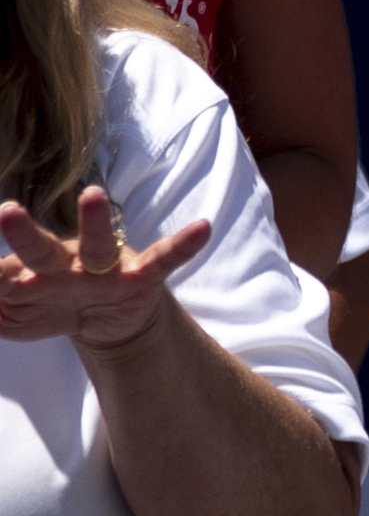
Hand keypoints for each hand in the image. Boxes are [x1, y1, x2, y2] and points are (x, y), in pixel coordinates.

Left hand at [0, 186, 211, 354]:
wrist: (104, 321)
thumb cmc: (53, 304)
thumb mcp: (15, 314)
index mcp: (31, 272)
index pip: (4, 273)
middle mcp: (66, 265)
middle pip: (40, 251)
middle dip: (23, 234)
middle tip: (6, 212)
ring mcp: (104, 270)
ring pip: (96, 246)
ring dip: (93, 221)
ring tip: (91, 195)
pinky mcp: (142, 278)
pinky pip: (164, 259)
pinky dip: (183, 245)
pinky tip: (201, 229)